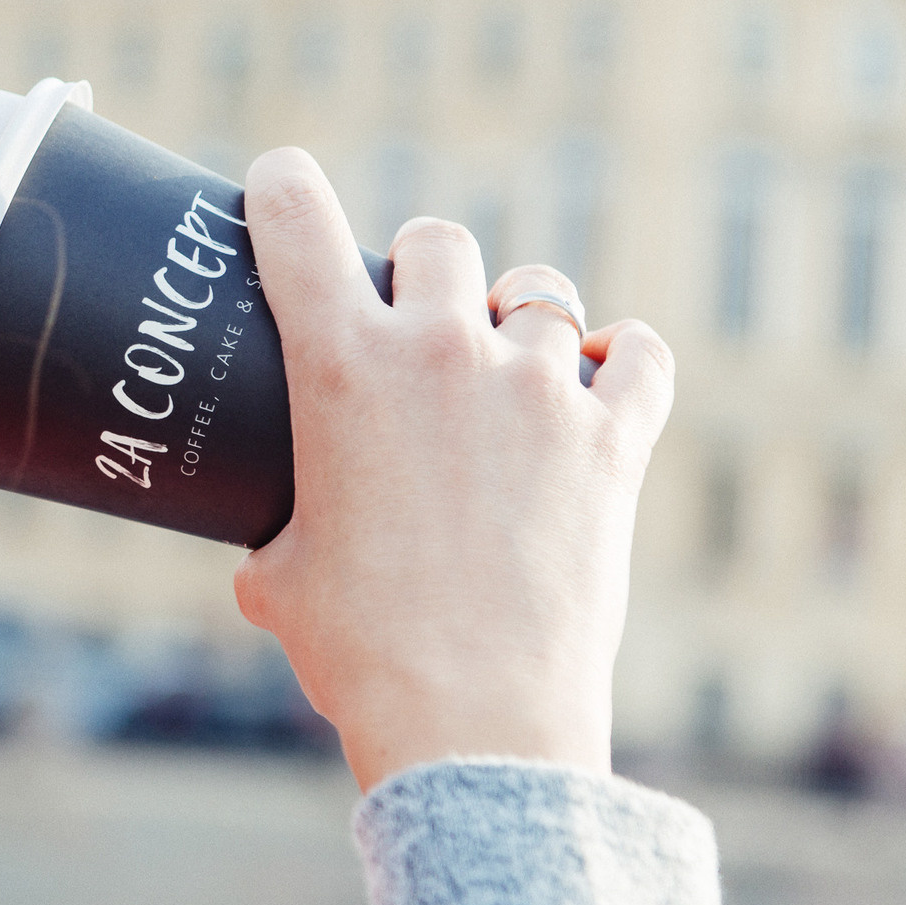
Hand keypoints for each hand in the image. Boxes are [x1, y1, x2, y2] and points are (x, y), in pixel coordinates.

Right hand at [232, 149, 674, 790]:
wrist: (473, 719)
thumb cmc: (359, 653)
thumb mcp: (280, 580)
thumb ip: (274, 535)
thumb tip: (265, 555)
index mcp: (340, 369)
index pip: (298, 215)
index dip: (284, 186)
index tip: (281, 189)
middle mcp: (441, 354)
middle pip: (439, 238)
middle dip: (425, 267)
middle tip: (419, 316)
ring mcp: (537, 390)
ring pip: (542, 292)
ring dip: (521, 319)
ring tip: (512, 372)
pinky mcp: (613, 438)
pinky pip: (640, 354)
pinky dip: (624, 361)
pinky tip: (605, 385)